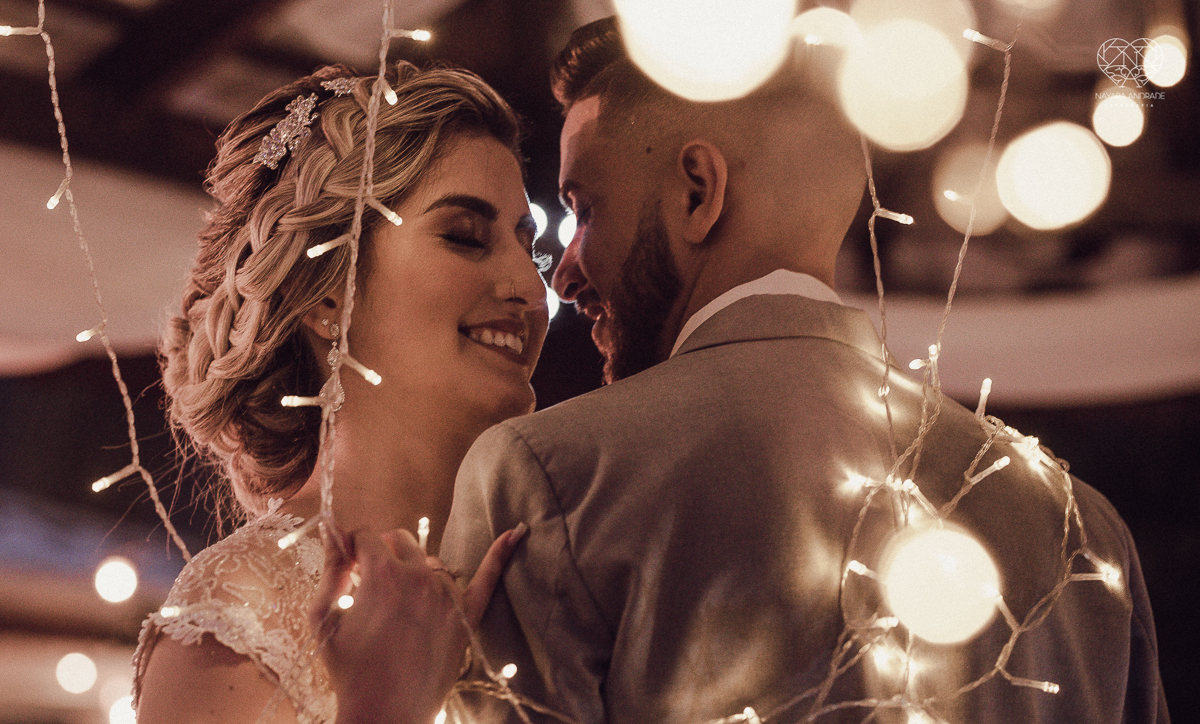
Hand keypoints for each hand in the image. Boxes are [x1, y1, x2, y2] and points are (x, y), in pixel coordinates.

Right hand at [312, 523, 526, 723]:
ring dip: (414, 569)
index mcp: (383, 575)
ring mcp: (447, 597)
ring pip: (431, 563)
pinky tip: (516, 533)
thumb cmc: (349, 671)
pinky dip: (499, 555)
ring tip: (398, 598)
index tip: (350, 566)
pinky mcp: (465, 619)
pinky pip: (486, 581)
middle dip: (382, 552)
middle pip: (401, 541)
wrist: (385, 715)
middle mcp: (419, 578)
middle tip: (369, 580)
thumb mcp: (324, 618)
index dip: (354, 550)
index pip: (368, 537)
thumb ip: (330, 568)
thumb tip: (331, 529)